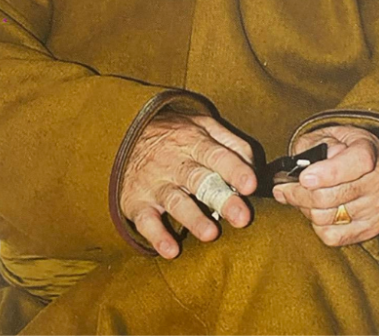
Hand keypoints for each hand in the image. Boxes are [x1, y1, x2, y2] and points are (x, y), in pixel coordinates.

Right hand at [118, 110, 257, 258]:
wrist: (124, 134)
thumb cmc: (176, 136)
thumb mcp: (203, 127)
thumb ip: (232, 144)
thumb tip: (255, 168)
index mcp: (194, 143)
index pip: (217, 155)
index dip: (234, 170)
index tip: (251, 185)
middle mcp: (174, 163)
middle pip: (199, 180)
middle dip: (221, 199)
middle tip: (242, 217)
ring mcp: (154, 183)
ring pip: (174, 201)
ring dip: (193, 218)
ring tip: (211, 234)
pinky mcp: (136, 202)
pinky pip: (146, 221)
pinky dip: (157, 236)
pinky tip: (171, 250)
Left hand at [272, 125, 378, 246]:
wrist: (365, 162)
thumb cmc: (340, 148)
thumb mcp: (324, 135)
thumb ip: (311, 146)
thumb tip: (301, 169)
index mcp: (370, 151)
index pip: (356, 163)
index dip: (328, 173)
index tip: (304, 178)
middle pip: (331, 197)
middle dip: (298, 193)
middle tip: (283, 188)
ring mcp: (378, 206)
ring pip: (327, 218)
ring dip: (305, 209)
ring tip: (300, 197)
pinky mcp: (372, 227)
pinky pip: (333, 236)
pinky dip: (317, 226)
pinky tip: (316, 211)